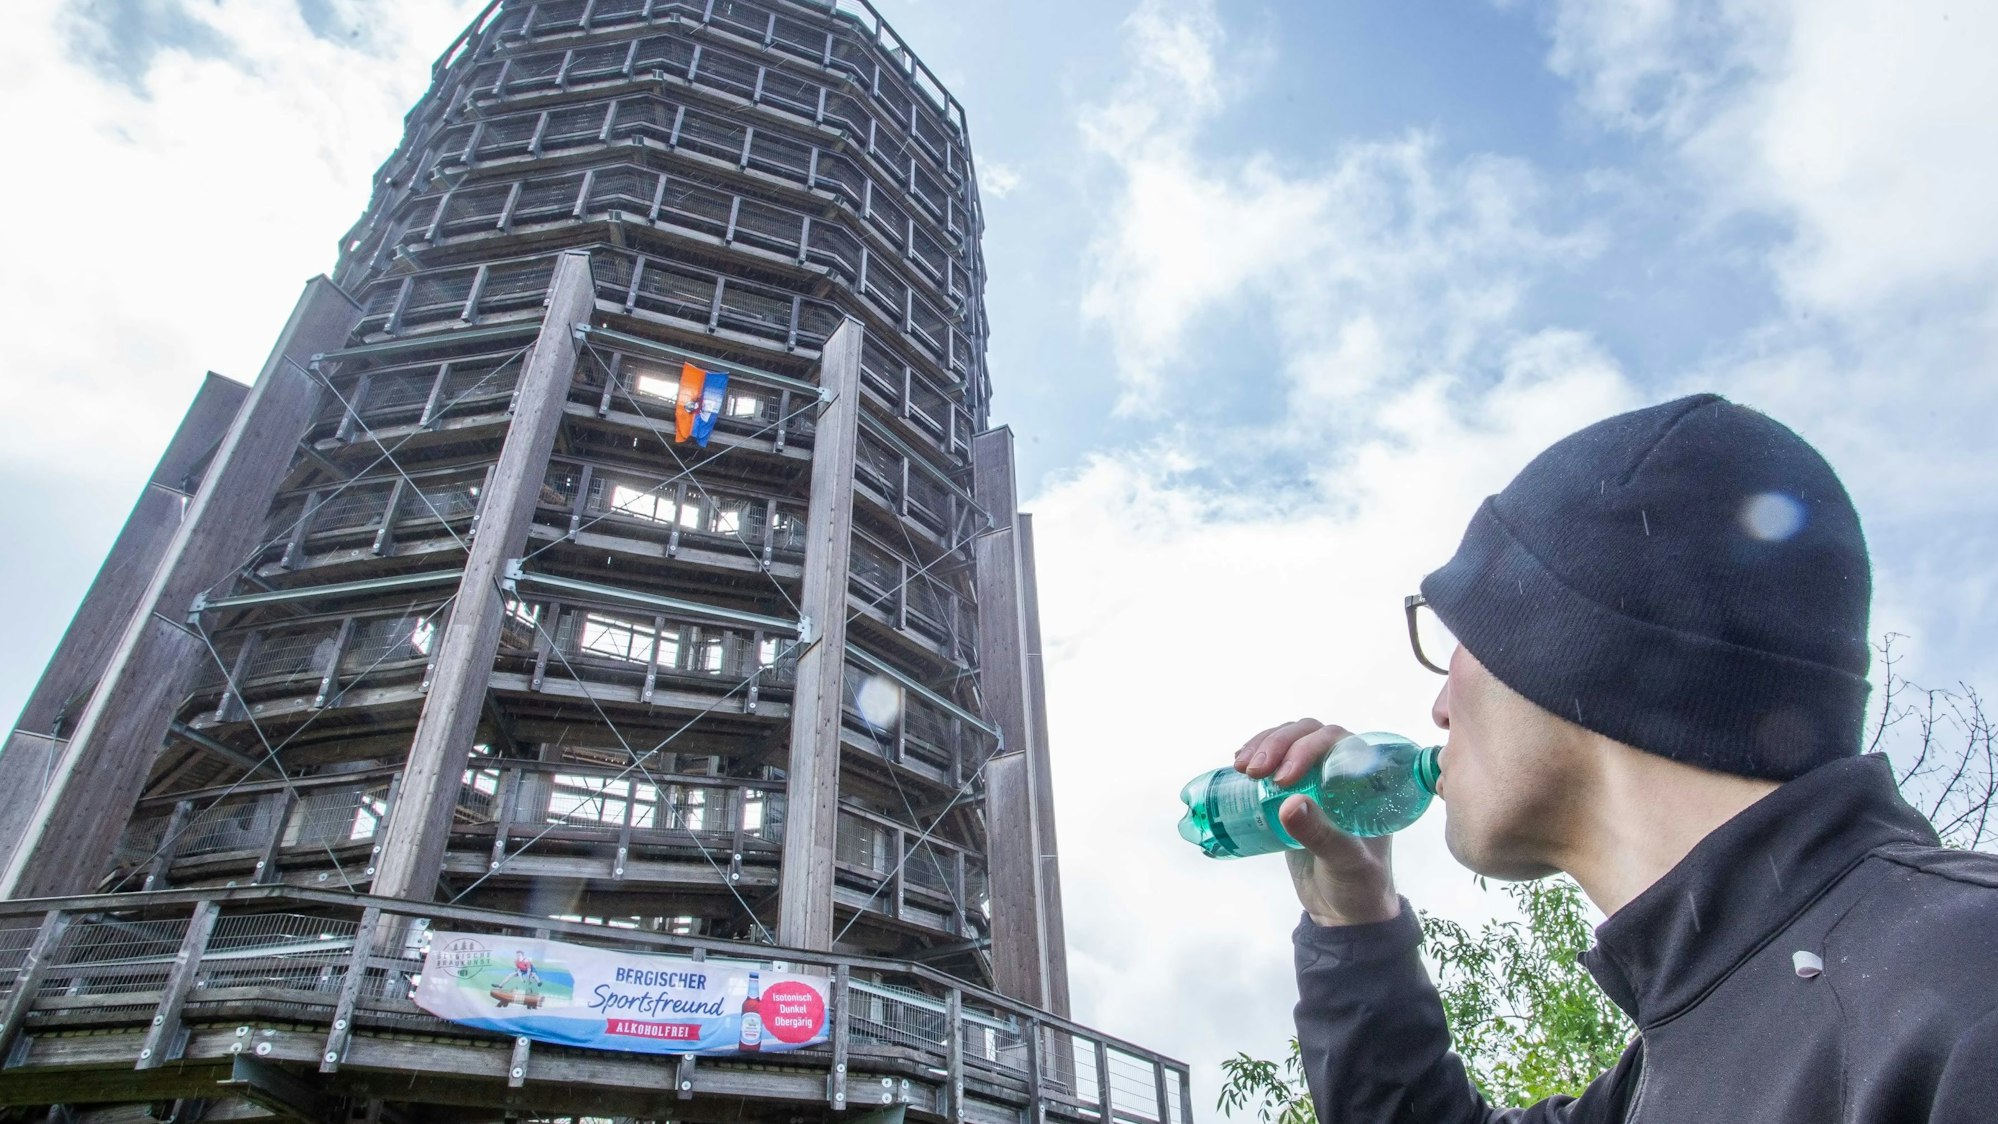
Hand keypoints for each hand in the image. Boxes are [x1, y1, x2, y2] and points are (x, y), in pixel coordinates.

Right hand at [1236, 719, 1400, 926]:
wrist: (1344, 914)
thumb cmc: (1360, 886)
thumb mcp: (1346, 862)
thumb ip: (1321, 835)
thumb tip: (1288, 803)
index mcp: (1365, 779)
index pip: (1336, 741)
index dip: (1305, 746)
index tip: (1282, 776)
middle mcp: (1341, 773)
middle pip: (1307, 734)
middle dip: (1276, 743)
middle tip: (1252, 770)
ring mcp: (1316, 782)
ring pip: (1287, 742)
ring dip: (1262, 746)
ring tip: (1241, 767)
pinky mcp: (1293, 796)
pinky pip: (1274, 763)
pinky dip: (1255, 757)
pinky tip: (1238, 764)